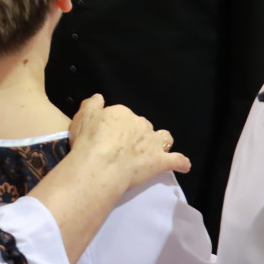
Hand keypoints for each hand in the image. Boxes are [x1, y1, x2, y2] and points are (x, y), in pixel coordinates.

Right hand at [69, 94, 190, 188]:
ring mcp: (153, 143)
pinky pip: (177, 160)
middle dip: (136, 134)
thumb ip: (91, 105)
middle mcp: (140, 124)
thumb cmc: (88, 142)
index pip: (121, 116)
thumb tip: (99, 97)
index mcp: (122, 113)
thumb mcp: (81, 117)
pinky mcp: (160, 161)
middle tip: (123, 148)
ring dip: (161, 142)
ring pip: (163, 137)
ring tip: (154, 150)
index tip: (108, 136)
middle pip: (141, 126)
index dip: (115, 126)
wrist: (100, 165)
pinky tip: (182, 165)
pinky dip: (181, 162)